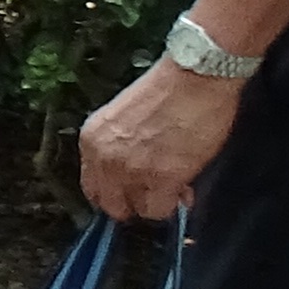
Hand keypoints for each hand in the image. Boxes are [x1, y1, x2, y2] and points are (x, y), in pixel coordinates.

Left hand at [80, 58, 238, 221]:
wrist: (196, 78)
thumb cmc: (169, 89)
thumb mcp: (125, 118)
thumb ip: (122, 147)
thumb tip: (137, 174)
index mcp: (92, 139)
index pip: (92, 185)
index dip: (114, 192)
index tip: (131, 190)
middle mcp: (104, 158)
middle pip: (109, 204)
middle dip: (132, 202)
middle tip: (153, 194)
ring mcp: (130, 171)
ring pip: (136, 210)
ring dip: (155, 203)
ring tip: (174, 188)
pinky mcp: (161, 179)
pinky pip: (159, 210)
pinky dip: (173, 206)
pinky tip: (183, 191)